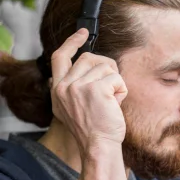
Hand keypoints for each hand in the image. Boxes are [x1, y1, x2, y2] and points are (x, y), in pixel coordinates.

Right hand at [50, 28, 127, 150]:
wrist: (98, 146)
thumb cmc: (94, 130)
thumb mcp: (74, 107)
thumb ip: (76, 87)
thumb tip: (92, 67)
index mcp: (58, 90)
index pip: (60, 57)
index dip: (71, 42)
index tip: (82, 33)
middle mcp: (64, 86)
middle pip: (88, 58)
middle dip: (106, 67)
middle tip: (113, 85)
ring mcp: (78, 86)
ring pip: (105, 67)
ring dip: (115, 82)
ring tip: (112, 101)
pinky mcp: (95, 89)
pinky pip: (116, 78)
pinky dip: (122, 90)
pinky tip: (116, 104)